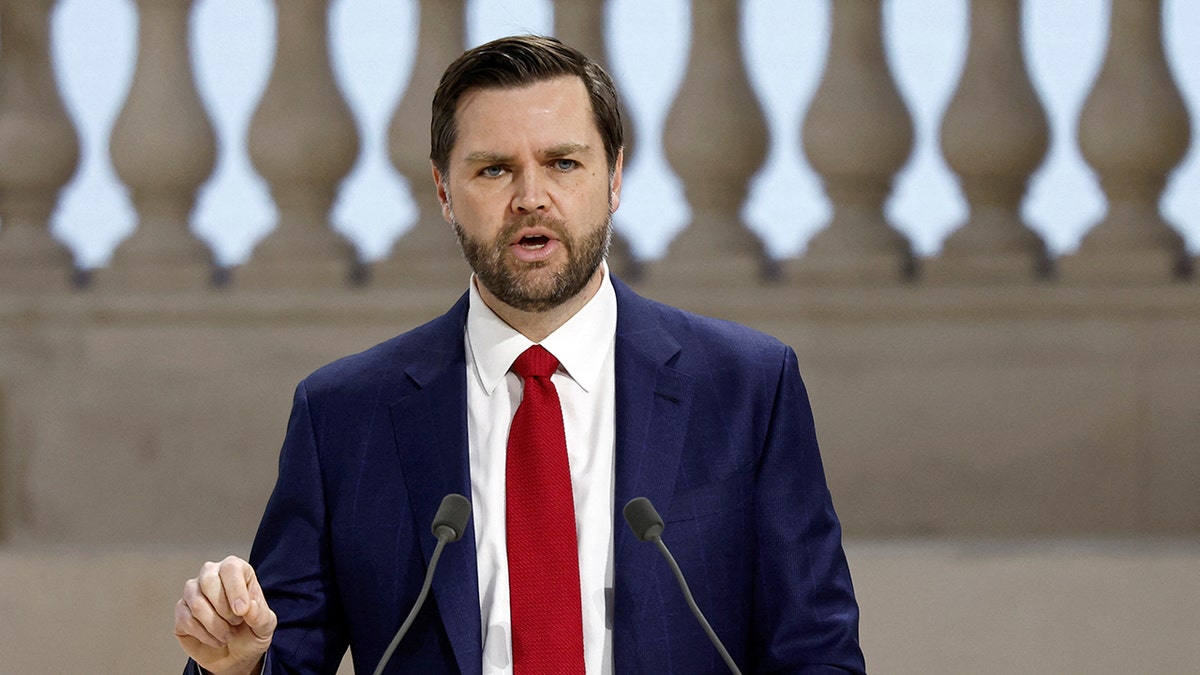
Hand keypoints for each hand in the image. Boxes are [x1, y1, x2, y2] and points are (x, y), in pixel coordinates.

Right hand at [175, 555, 276, 674]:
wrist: (235, 656)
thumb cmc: (250, 633)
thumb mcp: (265, 627)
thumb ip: (260, 616)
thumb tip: (250, 606)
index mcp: (236, 571)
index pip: (230, 568)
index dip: (235, 589)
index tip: (242, 611)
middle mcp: (211, 575)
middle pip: (208, 580)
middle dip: (223, 608)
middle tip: (236, 623)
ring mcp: (193, 592)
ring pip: (197, 603)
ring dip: (215, 625)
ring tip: (228, 635)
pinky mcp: (181, 611)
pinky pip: (186, 619)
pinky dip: (204, 634)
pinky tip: (215, 639)